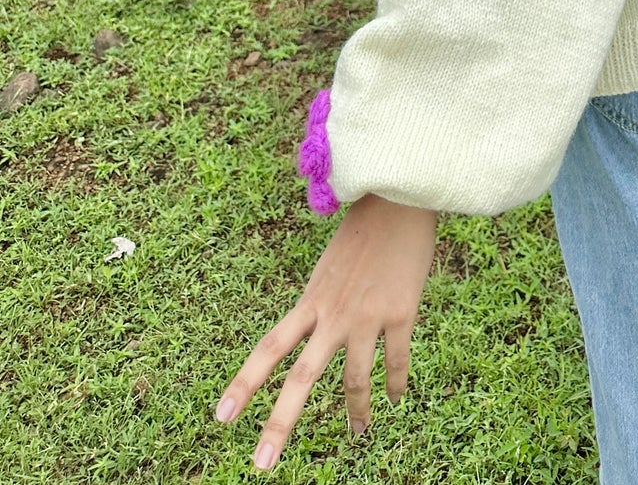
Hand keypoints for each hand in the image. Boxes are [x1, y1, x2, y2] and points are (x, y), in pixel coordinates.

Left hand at [215, 194, 438, 470]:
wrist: (400, 196)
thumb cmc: (366, 226)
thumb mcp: (331, 265)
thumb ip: (324, 298)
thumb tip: (320, 321)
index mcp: (311, 300)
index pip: (268, 348)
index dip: (243, 384)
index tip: (220, 418)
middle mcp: (333, 314)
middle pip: (300, 379)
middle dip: (279, 425)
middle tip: (260, 465)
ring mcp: (367, 316)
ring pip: (353, 380)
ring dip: (356, 413)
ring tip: (358, 433)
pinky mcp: (401, 313)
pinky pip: (395, 361)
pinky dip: (394, 385)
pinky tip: (395, 400)